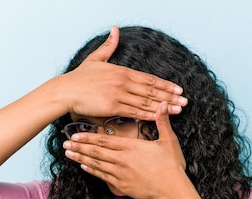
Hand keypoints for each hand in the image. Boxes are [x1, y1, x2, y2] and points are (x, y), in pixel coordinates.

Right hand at [60, 26, 187, 120]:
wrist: (66, 90)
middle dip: (170, 97)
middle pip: (152, 91)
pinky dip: (148, 115)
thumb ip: (109, 45)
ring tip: (178, 111)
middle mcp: (123, 82)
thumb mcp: (96, 58)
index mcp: (122, 71)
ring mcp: (118, 94)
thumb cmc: (79, 77)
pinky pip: (134, 112)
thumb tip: (115, 29)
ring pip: (146, 102)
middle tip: (185, 102)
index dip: (166, 85)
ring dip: (164, 107)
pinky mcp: (112, 106)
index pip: (150, 79)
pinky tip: (159, 117)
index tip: (179, 90)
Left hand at [63, 102, 187, 198]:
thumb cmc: (172, 166)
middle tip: (65, 143)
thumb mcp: (169, 141)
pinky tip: (84, 166)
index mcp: (131, 148)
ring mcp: (120, 175)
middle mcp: (122, 161)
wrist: (172, 191)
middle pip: (95, 153)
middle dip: (79, 147)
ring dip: (81, 158)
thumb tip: (163, 104)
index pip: (104, 141)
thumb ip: (162, 121)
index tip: (75, 134)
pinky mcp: (121, 186)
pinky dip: (92, 171)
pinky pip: (103, 177)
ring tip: (69, 154)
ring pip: (96, 165)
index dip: (88, 138)